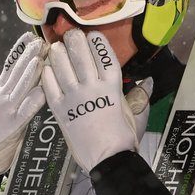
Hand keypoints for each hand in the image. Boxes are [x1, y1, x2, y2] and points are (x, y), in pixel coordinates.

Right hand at [0, 32, 46, 174]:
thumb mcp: (4, 105)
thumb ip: (16, 91)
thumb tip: (34, 73)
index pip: (9, 65)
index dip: (19, 50)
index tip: (29, 36)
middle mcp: (0, 96)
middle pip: (15, 72)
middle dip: (29, 55)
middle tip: (41, 41)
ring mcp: (5, 110)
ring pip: (20, 87)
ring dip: (31, 71)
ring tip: (41, 57)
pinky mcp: (11, 126)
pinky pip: (24, 112)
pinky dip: (33, 101)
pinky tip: (42, 91)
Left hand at [41, 29, 151, 172]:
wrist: (108, 160)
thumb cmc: (125, 137)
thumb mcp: (138, 114)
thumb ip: (141, 95)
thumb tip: (148, 81)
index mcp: (112, 86)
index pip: (104, 55)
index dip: (97, 42)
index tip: (92, 34)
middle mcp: (92, 87)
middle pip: (80, 55)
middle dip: (74, 40)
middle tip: (70, 35)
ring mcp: (74, 97)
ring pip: (62, 66)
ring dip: (57, 53)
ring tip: (55, 46)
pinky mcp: (59, 109)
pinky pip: (49, 86)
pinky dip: (47, 74)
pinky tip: (46, 67)